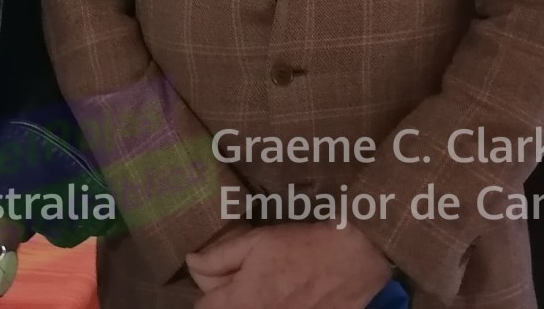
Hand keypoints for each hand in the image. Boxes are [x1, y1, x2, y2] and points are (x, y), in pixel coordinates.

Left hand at [186, 222, 391, 308]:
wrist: (351, 260)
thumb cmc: (302, 246)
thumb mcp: (256, 242)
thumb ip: (219, 257)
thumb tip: (192, 263)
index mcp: (241, 301)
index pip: (203, 305)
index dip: (209, 285)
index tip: (222, 271)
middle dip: (228, 295)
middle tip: (245, 275)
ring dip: (250, 301)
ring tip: (268, 283)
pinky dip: (273, 306)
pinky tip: (286, 294)